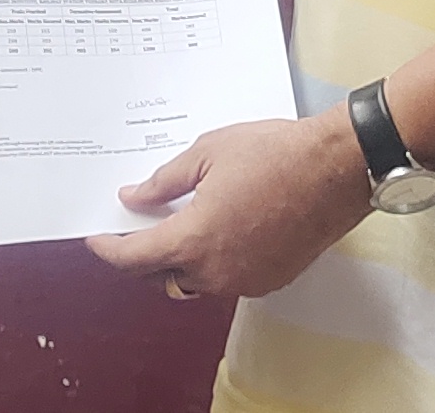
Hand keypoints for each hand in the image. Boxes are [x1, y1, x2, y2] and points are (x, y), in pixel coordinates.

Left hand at [81, 111, 372, 302]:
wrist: (337, 169)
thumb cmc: (276, 154)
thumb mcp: (208, 153)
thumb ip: (164, 182)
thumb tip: (134, 198)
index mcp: (193, 240)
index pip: (132, 259)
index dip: (107, 249)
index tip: (96, 238)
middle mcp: (215, 272)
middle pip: (159, 276)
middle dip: (141, 255)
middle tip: (135, 225)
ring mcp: (244, 281)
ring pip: (193, 281)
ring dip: (178, 261)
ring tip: (177, 225)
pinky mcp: (269, 281)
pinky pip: (226, 279)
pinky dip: (213, 261)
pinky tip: (219, 230)